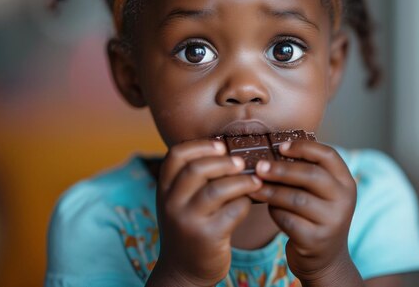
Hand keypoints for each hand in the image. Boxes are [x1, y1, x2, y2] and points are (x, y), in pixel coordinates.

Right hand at [149, 139, 261, 286]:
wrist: (183, 272)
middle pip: (197, 169)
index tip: (220, 145)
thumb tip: (228, 150)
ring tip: (254, 181)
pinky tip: (249, 202)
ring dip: (241, 181)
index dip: (200, 146)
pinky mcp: (207, 237)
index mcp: (164, 189)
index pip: (176, 155)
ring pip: (217, 189)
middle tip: (242, 162)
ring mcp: (187, 221)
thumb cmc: (189, 228)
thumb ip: (193, 180)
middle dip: (224, 162)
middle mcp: (171, 204)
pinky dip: (245, 202)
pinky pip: (233, 210)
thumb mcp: (179, 202)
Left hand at [248, 141, 356, 283]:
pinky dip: (274, 211)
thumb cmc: (316, 216)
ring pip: (296, 198)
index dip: (304, 147)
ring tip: (255, 187)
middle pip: (311, 175)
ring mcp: (332, 222)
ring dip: (272, 191)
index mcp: (346, 183)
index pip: (328, 155)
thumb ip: (307, 173)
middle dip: (281, 169)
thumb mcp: (322, 194)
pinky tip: (269, 208)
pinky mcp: (316, 240)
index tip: (281, 146)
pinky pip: (288, 219)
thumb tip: (272, 153)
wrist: (326, 259)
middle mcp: (344, 201)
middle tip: (259, 167)